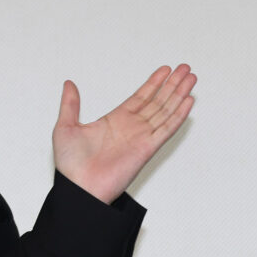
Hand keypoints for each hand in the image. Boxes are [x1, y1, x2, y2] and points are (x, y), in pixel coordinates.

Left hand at [52, 64, 195, 202]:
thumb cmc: (70, 165)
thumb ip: (70, 104)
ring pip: (165, 110)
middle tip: (185, 68)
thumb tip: (69, 84)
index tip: (165, 70)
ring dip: (179, 94)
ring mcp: (140, 137)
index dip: (153, 83)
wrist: (79, 188)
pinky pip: (166, 128)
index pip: (140, 97)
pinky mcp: (147, 149)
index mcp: (114, 121)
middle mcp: (131, 128)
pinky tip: (187, 101)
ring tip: (190, 78)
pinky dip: (178, 115)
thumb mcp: (65, 127)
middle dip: (172, 84)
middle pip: (157, 101)